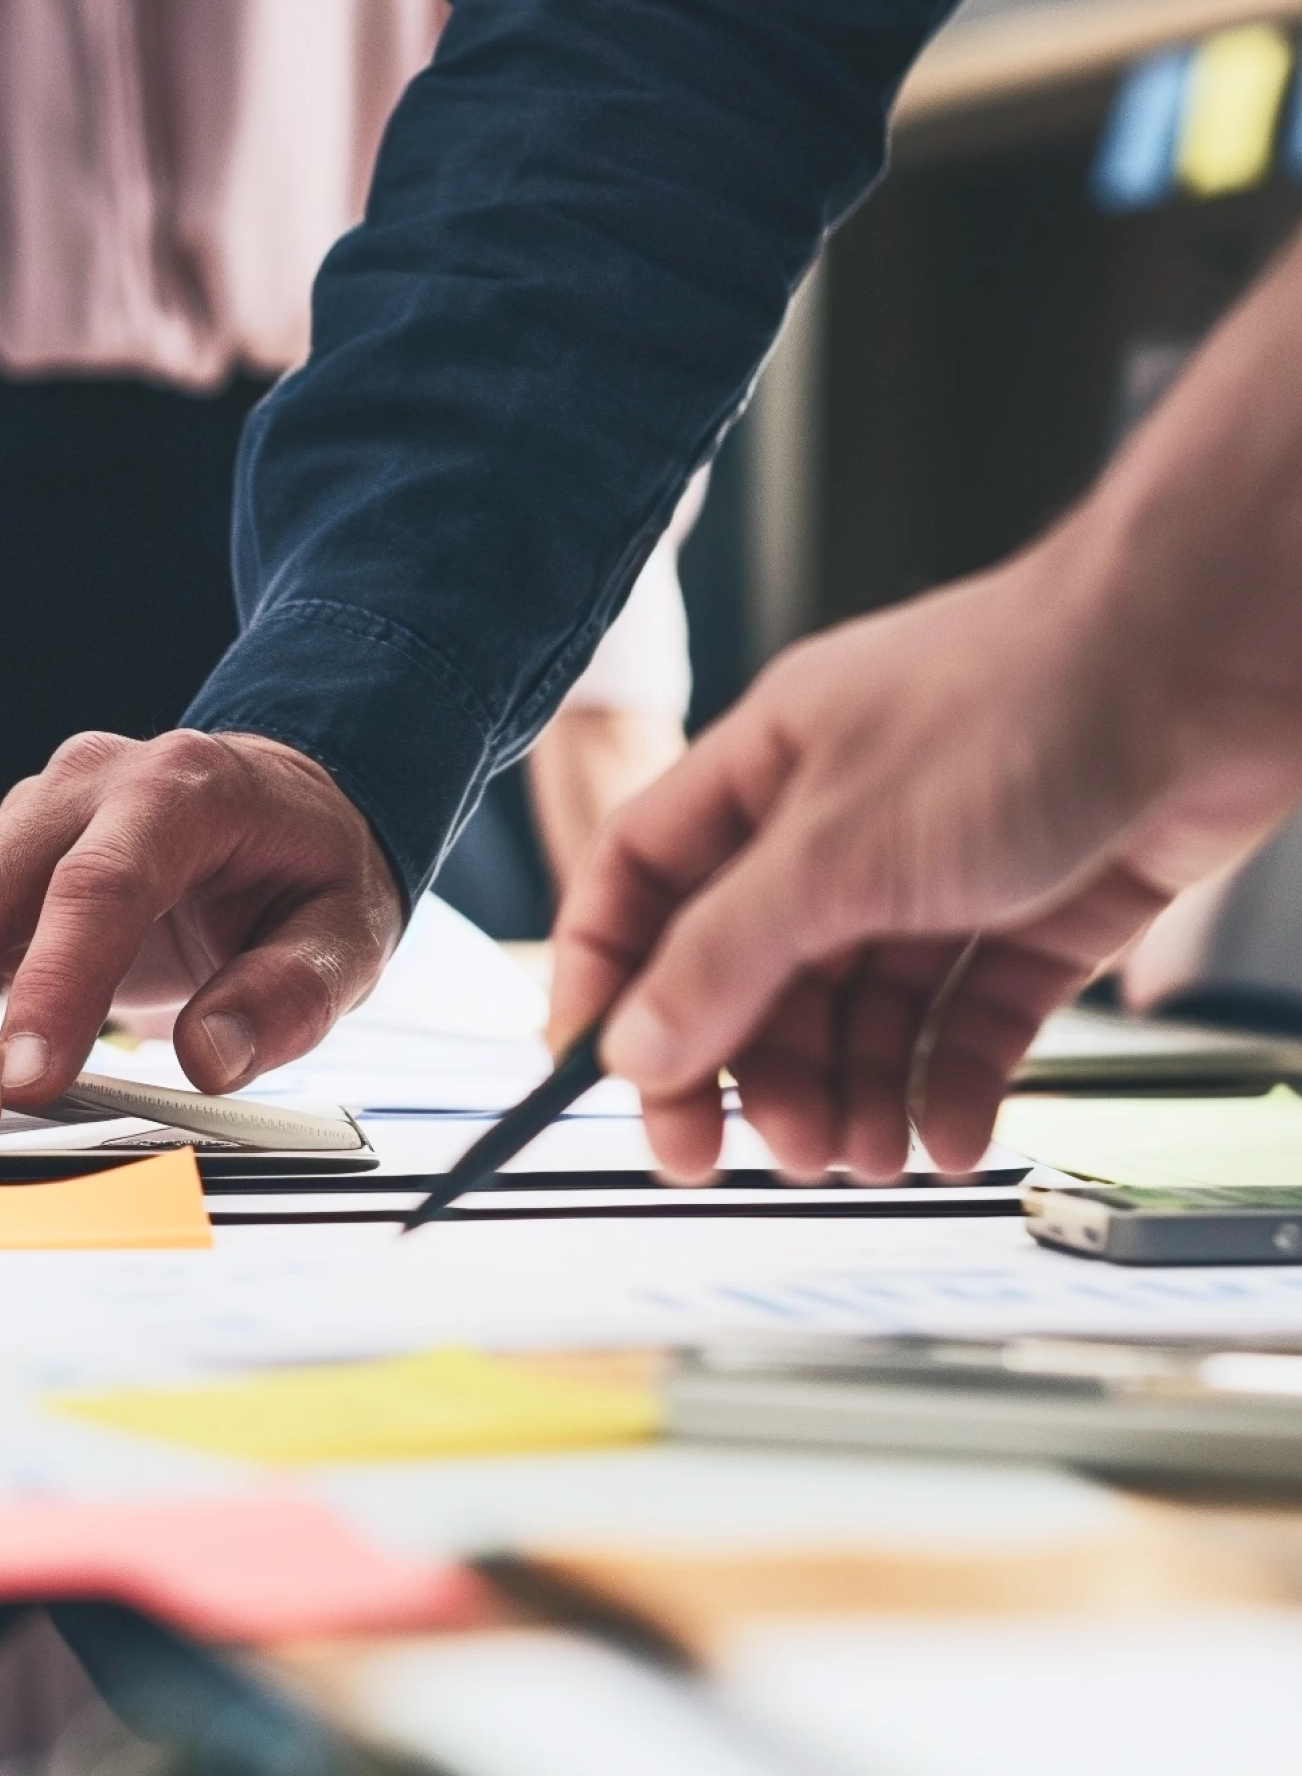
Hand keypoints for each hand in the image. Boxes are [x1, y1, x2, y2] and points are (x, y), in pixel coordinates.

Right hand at [0, 730, 403, 1108]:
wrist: (285, 808)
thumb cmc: (312, 867)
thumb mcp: (348, 934)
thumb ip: (289, 996)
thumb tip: (209, 1060)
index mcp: (180, 788)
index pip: (101, 884)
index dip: (56, 983)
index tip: (30, 1075)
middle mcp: (91, 784)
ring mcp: (37, 812)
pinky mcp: (8, 852)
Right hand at [549, 541, 1301, 1185]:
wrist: (1217, 658)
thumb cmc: (1027, 697)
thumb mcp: (836, 850)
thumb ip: (726, 956)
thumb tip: (633, 1046)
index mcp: (764, 772)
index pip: (644, 882)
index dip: (610, 976)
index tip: (599, 1075)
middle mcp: (845, 821)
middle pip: (756, 966)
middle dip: (749, 1067)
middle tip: (748, 1154)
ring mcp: (947, 867)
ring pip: (867, 1007)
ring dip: (854, 1092)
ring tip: (861, 1158)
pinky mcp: (1045, 908)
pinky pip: (975, 1018)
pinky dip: (956, 1086)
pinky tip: (950, 1140)